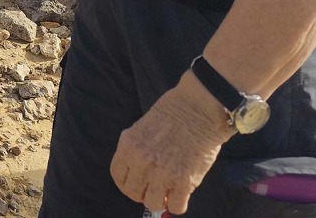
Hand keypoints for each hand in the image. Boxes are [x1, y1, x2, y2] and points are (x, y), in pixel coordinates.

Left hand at [110, 74, 232, 214]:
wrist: (198, 108)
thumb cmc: (173, 113)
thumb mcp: (142, 128)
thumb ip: (137, 150)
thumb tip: (138, 174)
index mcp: (128, 146)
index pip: (118, 176)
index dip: (127, 183)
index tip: (137, 183)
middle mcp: (141, 162)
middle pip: (133, 193)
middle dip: (143, 192)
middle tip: (154, 187)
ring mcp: (161, 174)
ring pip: (153, 203)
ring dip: (160, 199)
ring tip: (168, 190)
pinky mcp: (183, 181)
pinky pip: (176, 207)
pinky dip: (178, 203)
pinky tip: (182, 192)